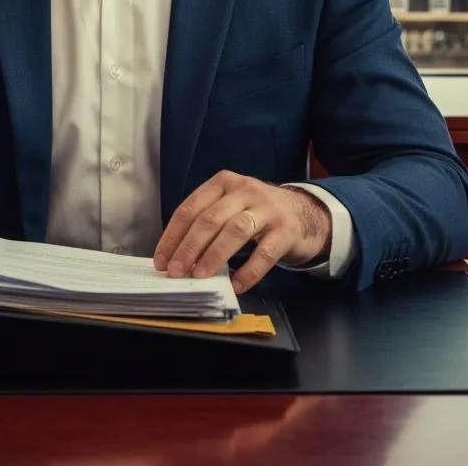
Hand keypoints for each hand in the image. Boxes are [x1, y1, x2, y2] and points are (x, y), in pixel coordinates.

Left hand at [152, 171, 331, 294]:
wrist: (305, 213)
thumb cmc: (257, 213)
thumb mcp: (231, 206)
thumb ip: (208, 223)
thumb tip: (176, 256)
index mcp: (223, 182)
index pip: (191, 208)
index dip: (173, 236)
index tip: (162, 260)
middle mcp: (244, 189)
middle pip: (210, 219)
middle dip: (189, 247)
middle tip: (176, 272)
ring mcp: (267, 208)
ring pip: (235, 231)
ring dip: (213, 256)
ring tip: (200, 276)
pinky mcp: (286, 229)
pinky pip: (265, 252)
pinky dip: (249, 271)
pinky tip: (237, 284)